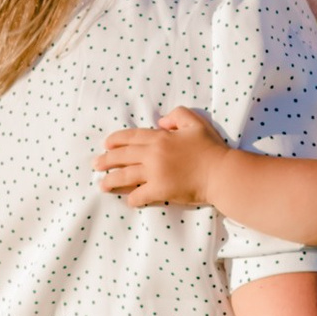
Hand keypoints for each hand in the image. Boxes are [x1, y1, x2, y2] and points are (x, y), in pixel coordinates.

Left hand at [93, 108, 224, 207]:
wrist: (221, 173)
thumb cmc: (210, 148)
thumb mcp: (195, 122)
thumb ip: (177, 115)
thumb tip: (161, 122)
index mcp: (160, 137)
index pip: (130, 137)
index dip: (115, 140)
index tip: (106, 145)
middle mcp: (153, 154)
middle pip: (122, 156)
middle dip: (106, 160)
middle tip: (96, 165)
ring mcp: (155, 173)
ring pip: (125, 176)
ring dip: (110, 181)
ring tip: (102, 185)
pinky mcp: (160, 190)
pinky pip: (139, 195)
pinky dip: (132, 198)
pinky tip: (129, 200)